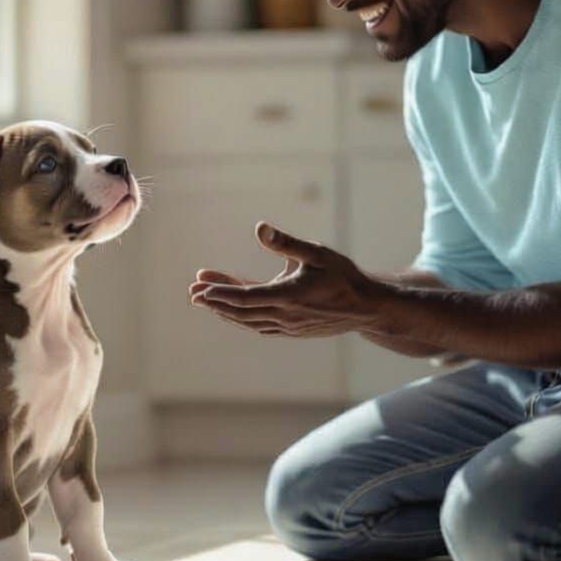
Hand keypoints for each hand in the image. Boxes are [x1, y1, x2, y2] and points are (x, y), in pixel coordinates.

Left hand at [189, 222, 387, 337]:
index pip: (245, 297)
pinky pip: (260, 327)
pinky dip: (242, 319)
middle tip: (193, 293)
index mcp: (289, 296)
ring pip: (248, 322)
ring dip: (225, 312)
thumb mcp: (317, 253)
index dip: (219, 293)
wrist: (368, 307)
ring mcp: (288, 327)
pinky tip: (232, 312)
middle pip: (240, 312)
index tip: (199, 288)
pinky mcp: (292, 331)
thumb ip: (287, 243)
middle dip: (214, 302)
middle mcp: (285, 316)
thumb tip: (260, 229)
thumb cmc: (343, 275)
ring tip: (206, 299)